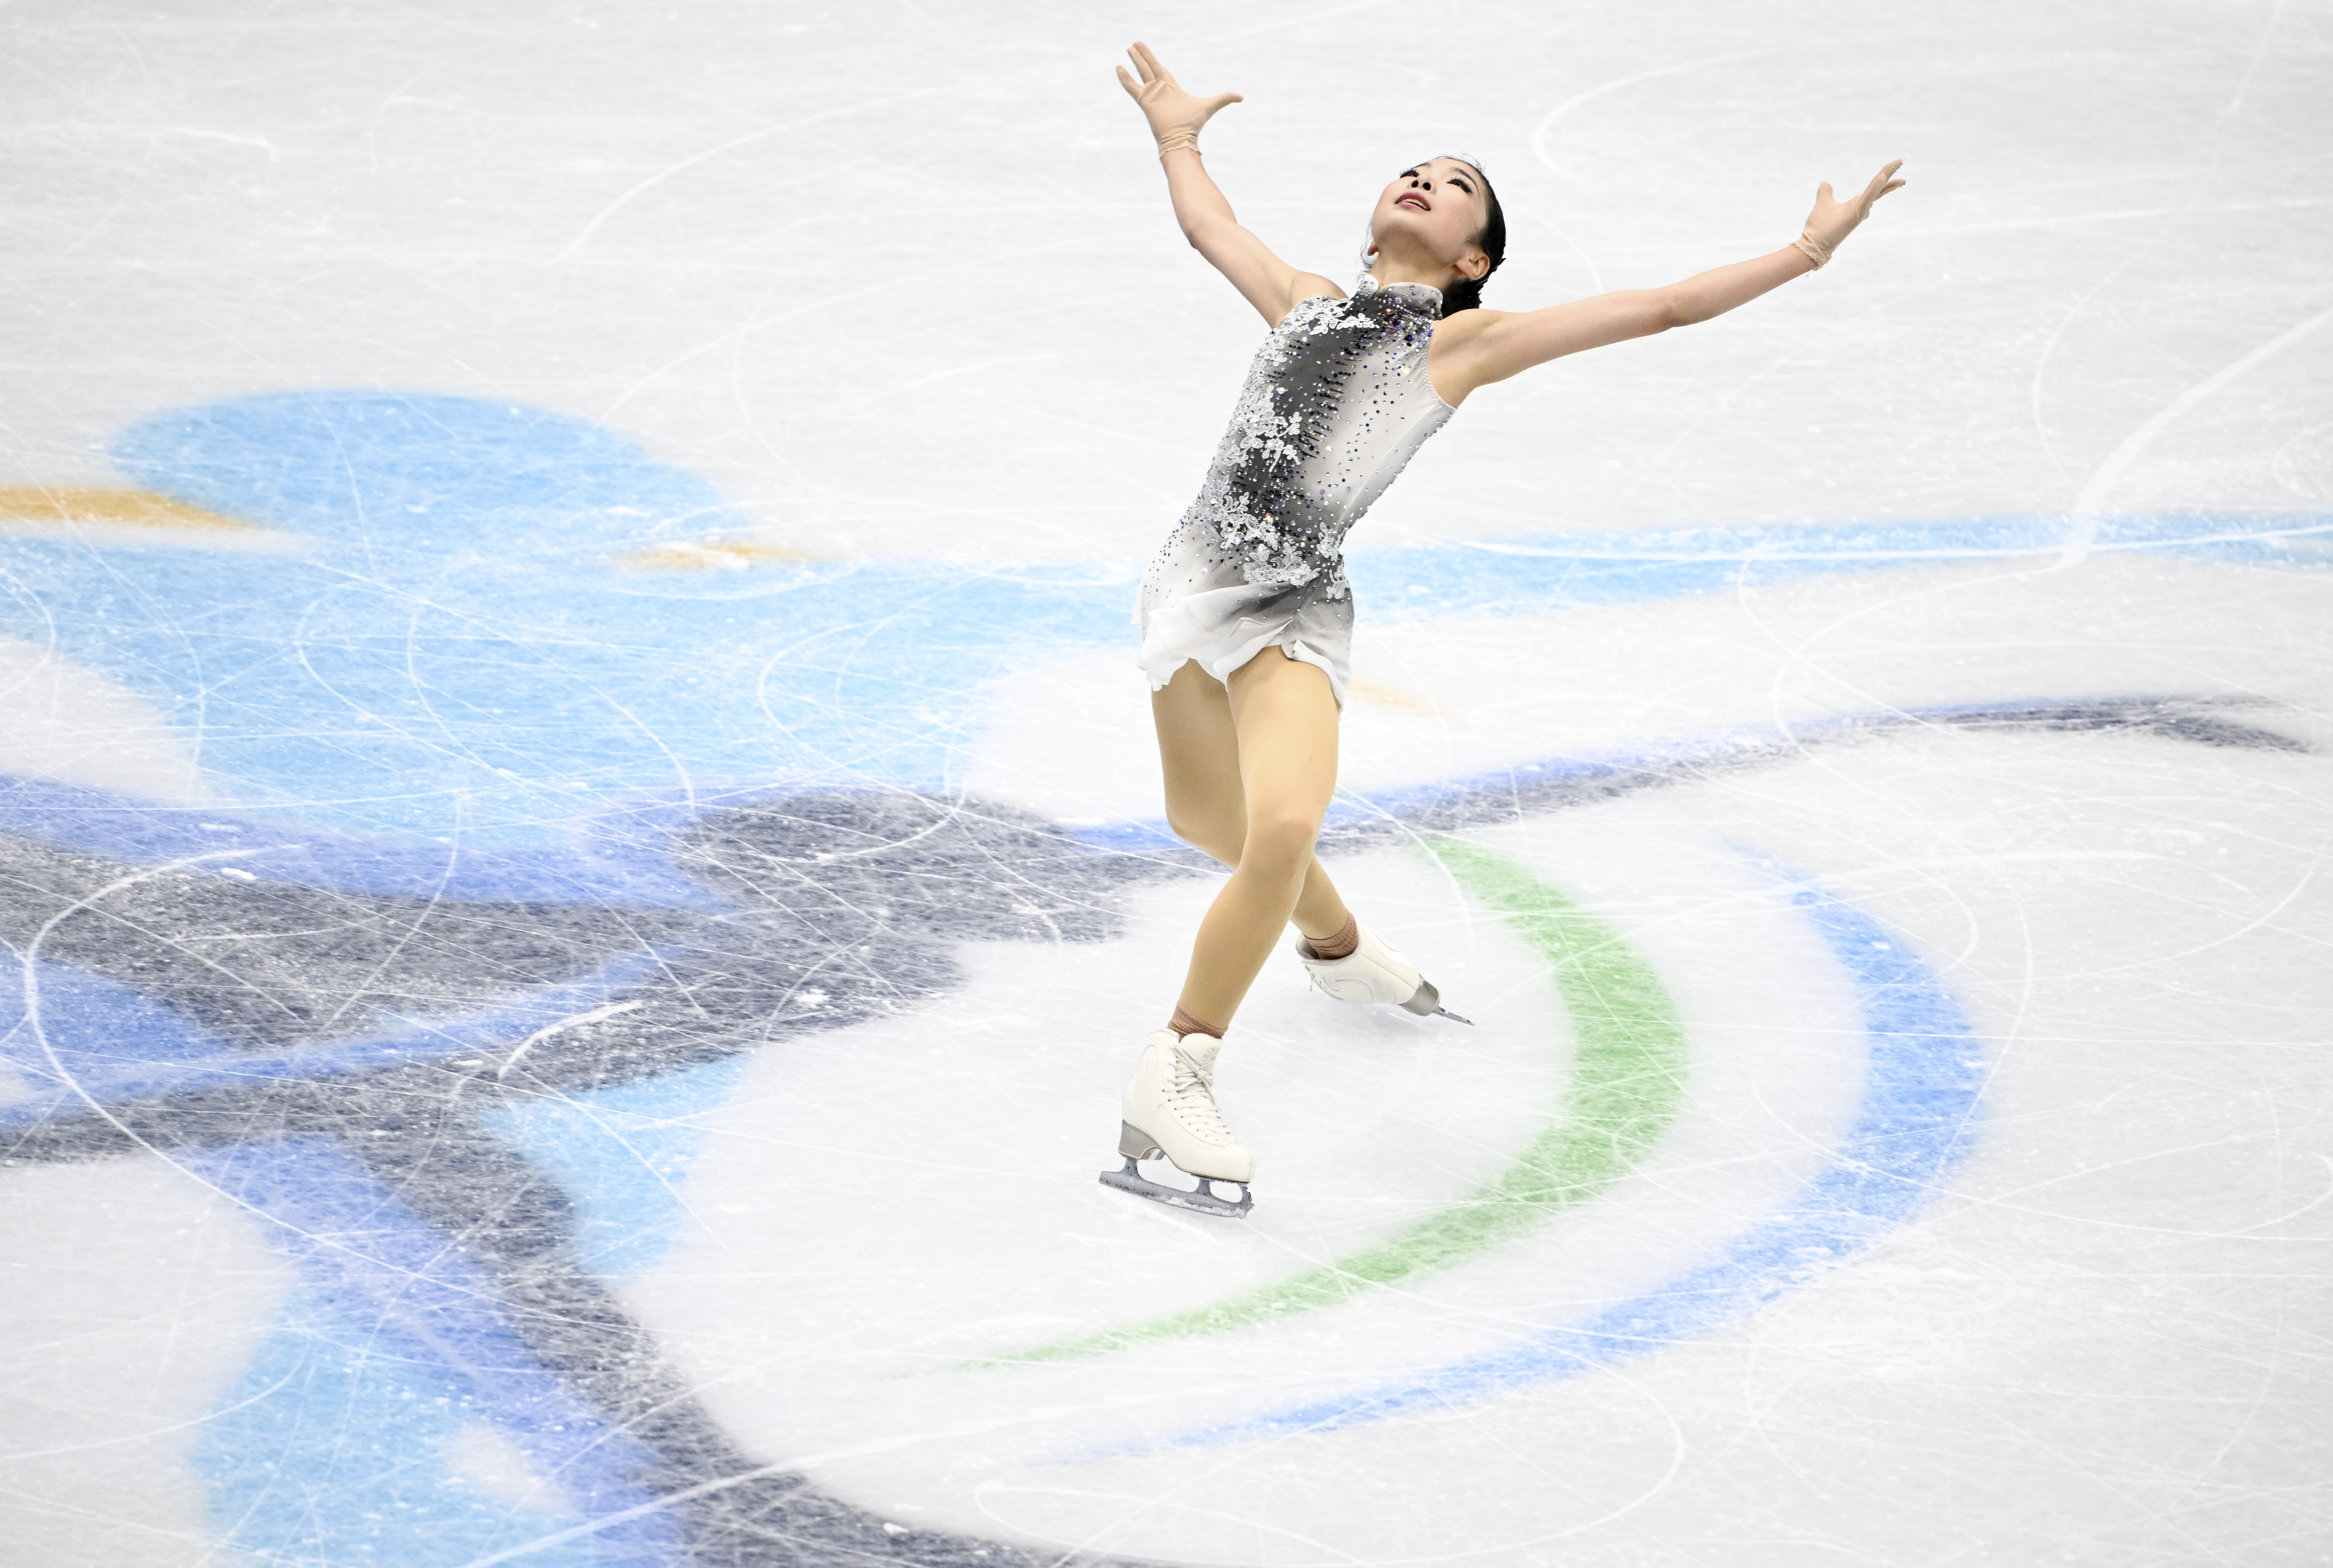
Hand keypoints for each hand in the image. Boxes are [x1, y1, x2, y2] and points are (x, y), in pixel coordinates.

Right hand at [1116, 41, 1241, 147]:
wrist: (1181, 137)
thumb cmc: (1194, 124)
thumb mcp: (1211, 105)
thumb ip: (1225, 99)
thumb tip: (1241, 97)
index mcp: (1172, 89)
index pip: (1161, 71)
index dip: (1155, 61)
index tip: (1148, 53)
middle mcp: (1160, 90)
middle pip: (1149, 67)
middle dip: (1143, 56)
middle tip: (1135, 44)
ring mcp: (1151, 95)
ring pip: (1141, 73)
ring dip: (1135, 61)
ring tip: (1128, 49)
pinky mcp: (1144, 101)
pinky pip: (1132, 87)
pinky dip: (1125, 78)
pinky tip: (1118, 67)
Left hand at [1802, 160, 1905, 254]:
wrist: (1813, 243)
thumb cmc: (1819, 226)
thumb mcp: (1823, 202)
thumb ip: (1826, 192)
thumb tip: (1825, 183)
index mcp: (1856, 203)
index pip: (1874, 187)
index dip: (1884, 176)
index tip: (1894, 165)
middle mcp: (1861, 207)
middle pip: (1879, 187)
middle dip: (1890, 174)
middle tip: (1900, 161)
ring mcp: (1860, 211)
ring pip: (1876, 190)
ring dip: (1886, 176)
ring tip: (1897, 163)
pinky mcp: (1857, 214)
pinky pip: (1868, 198)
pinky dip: (1875, 188)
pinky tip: (1882, 177)